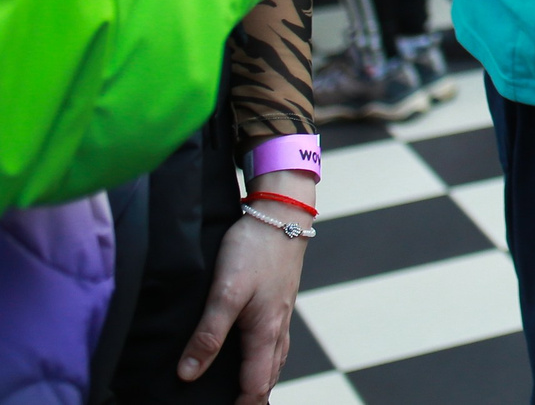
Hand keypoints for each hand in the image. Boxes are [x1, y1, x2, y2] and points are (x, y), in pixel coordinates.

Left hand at [180, 172, 312, 402]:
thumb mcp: (224, 292)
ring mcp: (282, 312)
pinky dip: (267, 357)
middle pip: (269, 375)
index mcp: (264, 331)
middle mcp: (277, 326)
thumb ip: (207, 334)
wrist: (282, 213)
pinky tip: (258, 351)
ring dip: (262, 380)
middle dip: (256, 398)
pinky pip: (276, 340)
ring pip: (275, 358)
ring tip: (249, 394)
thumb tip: (188, 374)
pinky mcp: (280, 298)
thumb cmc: (253, 250)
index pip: (255, 384)